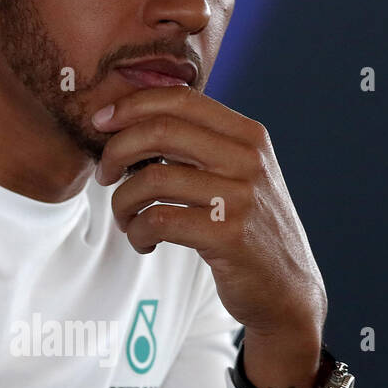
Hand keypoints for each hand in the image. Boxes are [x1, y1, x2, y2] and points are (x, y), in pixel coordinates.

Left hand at [91, 87, 326, 345]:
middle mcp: (248, 159)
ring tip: (126, 218)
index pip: (179, 98)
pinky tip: (143, 241)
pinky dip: (137, 231)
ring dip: (122, 201)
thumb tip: (126, 117)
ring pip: (152, 179)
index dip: (131, 105)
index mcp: (247, 135)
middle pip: (160, 131)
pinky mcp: (229, 235)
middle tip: (104, 175)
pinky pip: (157, 220)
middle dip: (116, 150)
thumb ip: (195, 143)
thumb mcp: (234, 172)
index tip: (101, 122)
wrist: (286, 289)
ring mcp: (241, 197)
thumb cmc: (242, 224)